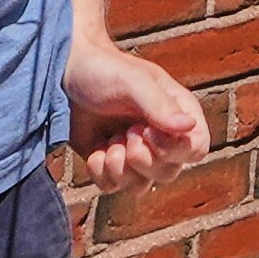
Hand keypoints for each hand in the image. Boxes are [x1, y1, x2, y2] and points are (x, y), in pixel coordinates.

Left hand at [63, 39, 211, 190]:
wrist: (63, 73)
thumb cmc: (103, 70)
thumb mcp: (132, 82)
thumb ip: (159, 105)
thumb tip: (188, 127)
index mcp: (177, 112)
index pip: (196, 148)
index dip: (176, 150)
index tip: (148, 130)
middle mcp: (161, 136)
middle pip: (169, 172)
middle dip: (143, 159)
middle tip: (126, 133)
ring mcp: (134, 152)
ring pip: (141, 186)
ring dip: (121, 169)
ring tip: (110, 141)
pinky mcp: (108, 163)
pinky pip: (112, 187)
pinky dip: (101, 174)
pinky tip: (96, 150)